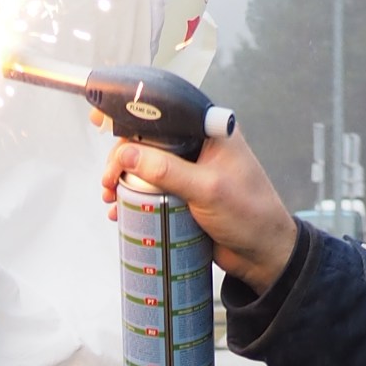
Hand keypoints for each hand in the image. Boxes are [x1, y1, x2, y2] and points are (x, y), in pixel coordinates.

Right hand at [97, 126, 298, 292]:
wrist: (263, 254)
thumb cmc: (250, 214)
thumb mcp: (207, 189)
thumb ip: (167, 170)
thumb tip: (127, 154)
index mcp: (210, 131)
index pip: (165, 111)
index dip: (132, 113)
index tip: (102, 119)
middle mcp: (198, 146)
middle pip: (148, 140)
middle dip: (122, 157)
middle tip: (109, 179)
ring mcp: (189, 171)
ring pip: (145, 166)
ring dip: (123, 180)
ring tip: (110, 197)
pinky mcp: (182, 195)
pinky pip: (150, 191)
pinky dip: (132, 198)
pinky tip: (120, 211)